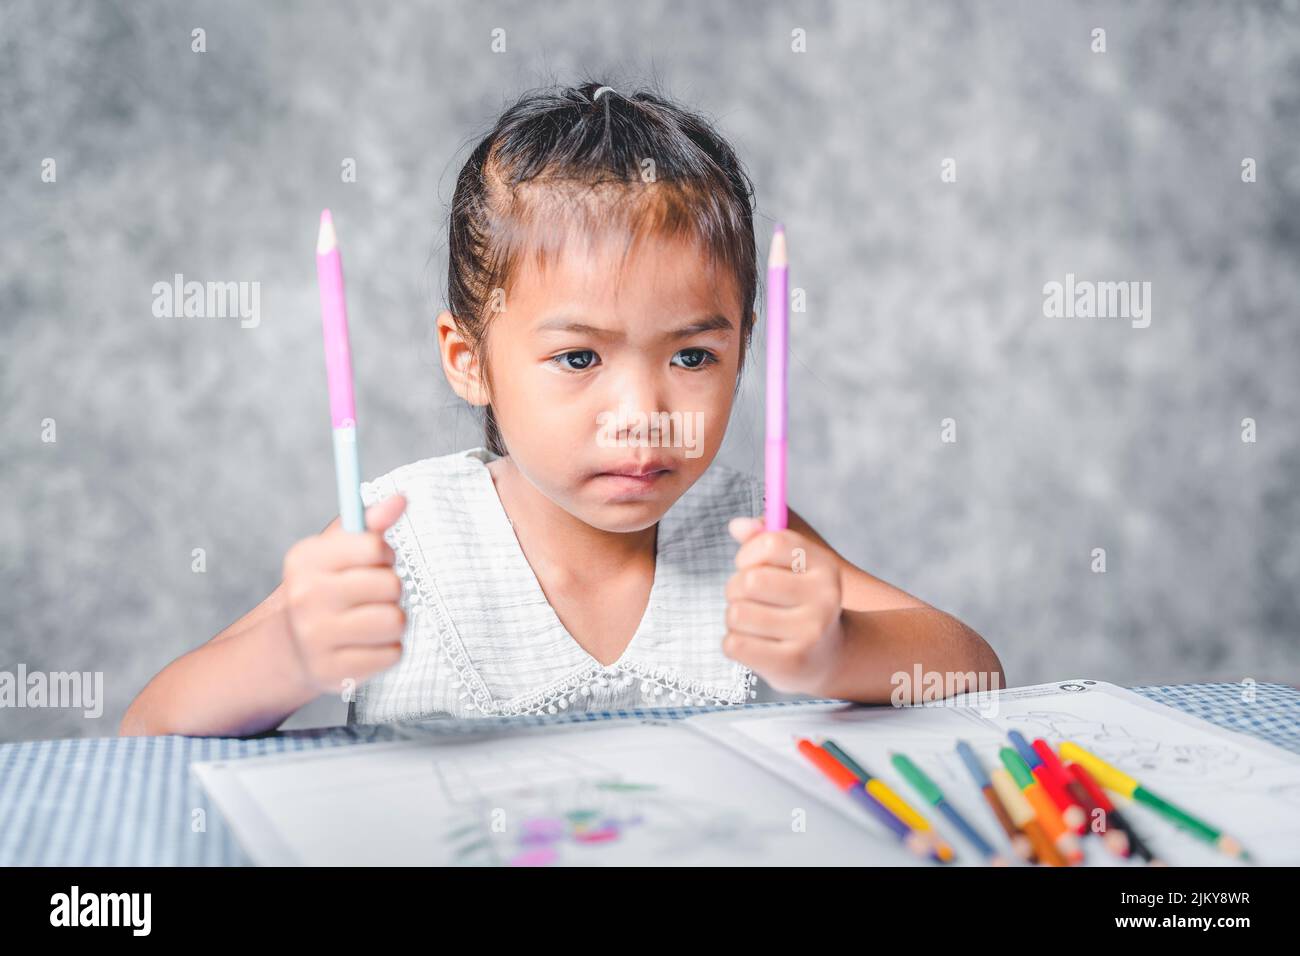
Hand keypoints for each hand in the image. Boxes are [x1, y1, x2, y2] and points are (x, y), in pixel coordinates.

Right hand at [280, 494, 408, 696]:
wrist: (291, 649)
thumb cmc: (324, 589)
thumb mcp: (336, 551)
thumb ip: (370, 524)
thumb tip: (401, 499)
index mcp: (305, 560)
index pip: (374, 547)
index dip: (385, 555)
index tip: (376, 562)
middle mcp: (305, 597)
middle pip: (390, 585)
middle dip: (391, 590)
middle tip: (372, 596)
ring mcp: (316, 638)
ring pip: (396, 621)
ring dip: (393, 621)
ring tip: (372, 621)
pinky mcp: (333, 672)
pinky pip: (392, 654)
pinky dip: (387, 650)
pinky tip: (365, 645)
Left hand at [723, 517, 846, 695]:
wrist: (829, 658)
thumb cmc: (800, 603)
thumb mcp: (793, 567)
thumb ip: (763, 539)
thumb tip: (736, 525)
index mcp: (825, 567)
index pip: (771, 543)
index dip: (748, 552)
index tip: (749, 565)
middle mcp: (824, 599)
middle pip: (749, 581)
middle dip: (734, 588)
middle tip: (746, 598)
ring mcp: (810, 633)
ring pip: (737, 613)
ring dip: (733, 618)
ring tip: (752, 623)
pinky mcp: (791, 663)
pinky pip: (734, 644)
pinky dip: (733, 643)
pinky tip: (753, 644)